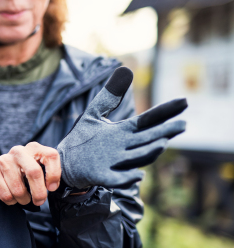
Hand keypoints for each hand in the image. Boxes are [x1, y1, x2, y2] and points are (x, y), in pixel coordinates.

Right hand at [0, 142, 60, 205]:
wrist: (1, 173)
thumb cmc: (26, 173)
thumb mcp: (40, 169)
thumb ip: (49, 174)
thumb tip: (52, 187)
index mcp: (34, 148)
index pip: (51, 156)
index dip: (54, 174)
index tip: (52, 188)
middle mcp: (18, 151)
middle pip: (33, 171)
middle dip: (39, 192)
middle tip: (39, 201)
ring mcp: (3, 160)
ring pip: (18, 188)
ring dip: (23, 200)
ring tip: (24, 199)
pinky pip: (6, 194)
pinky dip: (11, 201)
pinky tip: (12, 197)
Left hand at [57, 66, 186, 188]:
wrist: (64, 162)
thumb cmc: (83, 139)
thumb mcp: (95, 113)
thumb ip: (109, 96)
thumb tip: (126, 69)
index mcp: (123, 132)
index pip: (148, 120)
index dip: (165, 112)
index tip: (184, 101)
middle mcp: (123, 147)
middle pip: (147, 139)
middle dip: (164, 133)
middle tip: (182, 125)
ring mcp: (114, 163)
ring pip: (136, 158)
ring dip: (149, 152)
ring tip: (162, 144)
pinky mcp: (101, 175)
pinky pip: (116, 178)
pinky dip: (127, 177)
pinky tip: (138, 175)